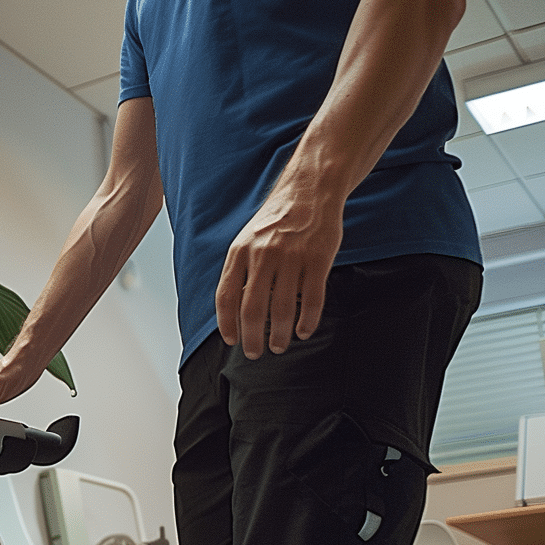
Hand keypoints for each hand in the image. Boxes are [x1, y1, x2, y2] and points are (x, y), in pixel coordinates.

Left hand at [215, 185, 342, 358]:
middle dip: (252, 337)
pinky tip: (303, 331)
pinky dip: (307, 321)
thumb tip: (233, 310)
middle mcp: (263, 256)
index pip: (226, 296)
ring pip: (282, 309)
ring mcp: (292, 257)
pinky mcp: (319, 259)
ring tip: (278, 346)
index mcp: (240, 252)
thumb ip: (240, 270)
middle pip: (252, 309)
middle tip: (255, 353)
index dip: (227, 323)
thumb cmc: (276, 221)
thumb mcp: (247, 240)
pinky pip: (312, 300)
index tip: (232, 340)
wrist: (309, 191)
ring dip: (278, 334)